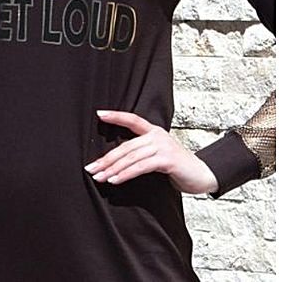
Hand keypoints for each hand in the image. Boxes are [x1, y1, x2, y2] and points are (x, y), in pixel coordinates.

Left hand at [83, 110, 218, 194]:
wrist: (202, 175)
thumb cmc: (177, 167)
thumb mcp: (158, 155)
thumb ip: (142, 153)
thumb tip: (117, 162)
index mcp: (154, 132)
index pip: (132, 119)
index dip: (116, 115)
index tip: (99, 114)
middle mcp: (157, 136)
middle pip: (126, 146)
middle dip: (106, 159)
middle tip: (91, 168)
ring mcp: (162, 146)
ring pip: (131, 157)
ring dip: (112, 169)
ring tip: (100, 177)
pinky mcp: (167, 159)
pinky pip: (141, 167)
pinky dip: (126, 174)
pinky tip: (115, 180)